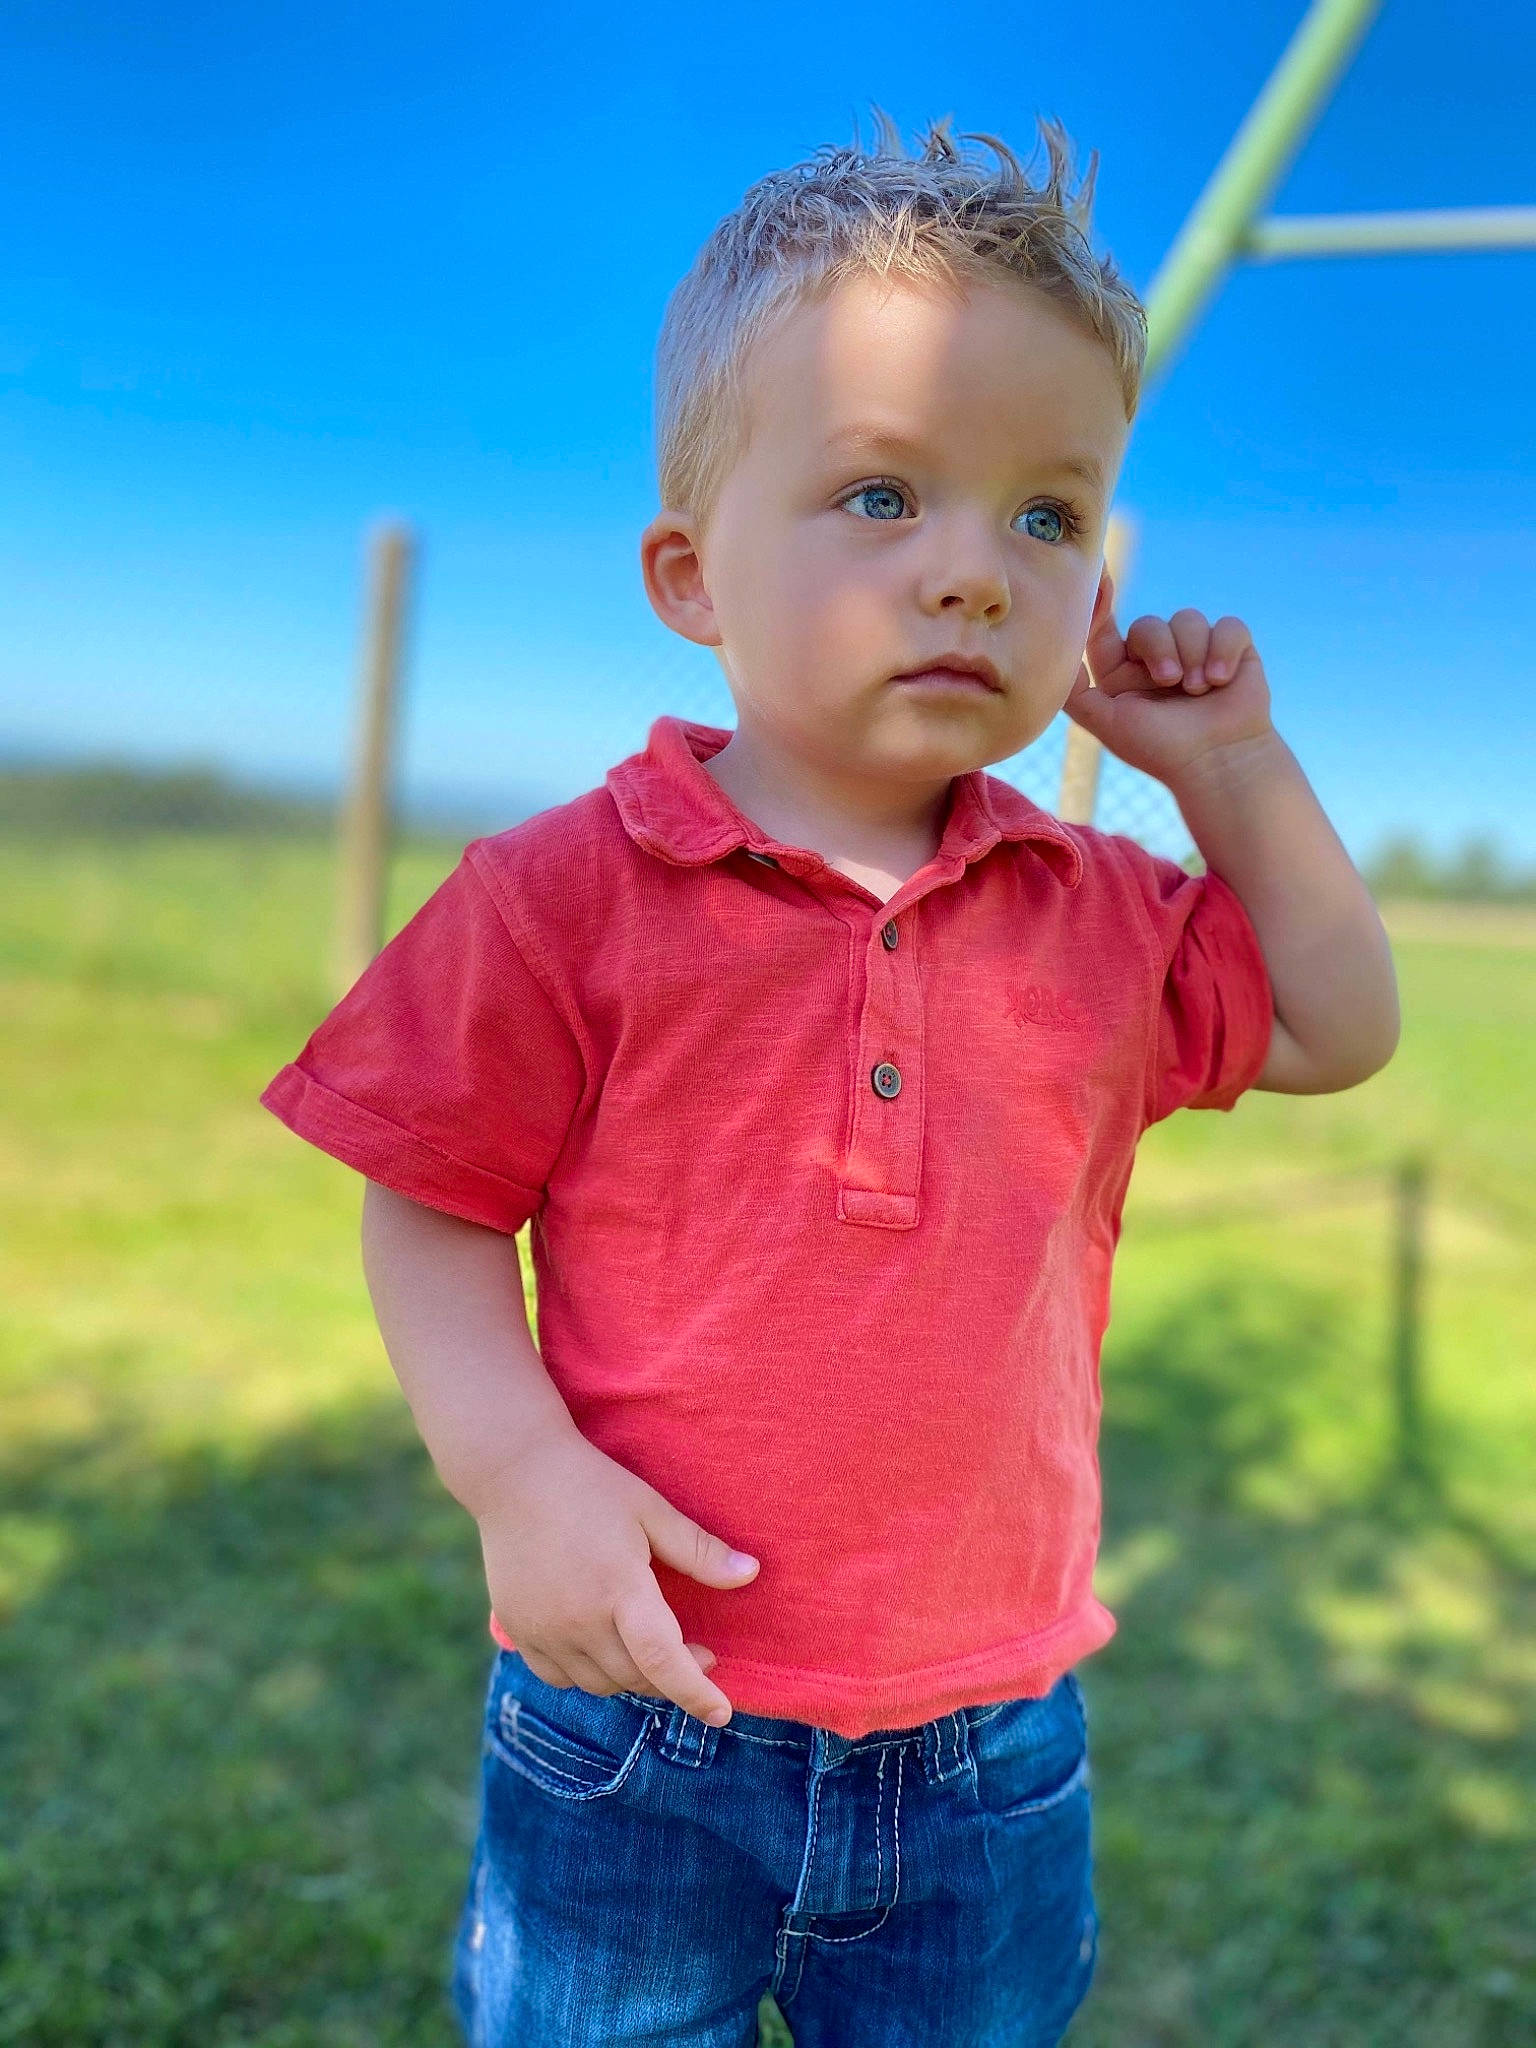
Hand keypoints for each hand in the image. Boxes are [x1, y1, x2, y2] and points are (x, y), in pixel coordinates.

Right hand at [475, 1426, 758, 1725]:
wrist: (513, 1471)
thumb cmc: (590, 1485)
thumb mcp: (651, 1510)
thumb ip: (699, 1551)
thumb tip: (751, 1575)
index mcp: (619, 1589)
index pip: (663, 1661)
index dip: (696, 1694)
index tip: (722, 1713)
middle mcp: (579, 1620)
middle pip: (635, 1677)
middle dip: (672, 1675)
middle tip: (698, 1651)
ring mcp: (544, 1631)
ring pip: (599, 1685)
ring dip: (632, 1676)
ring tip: (650, 1646)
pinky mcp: (518, 1631)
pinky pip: (559, 1678)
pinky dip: (588, 1674)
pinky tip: (602, 1646)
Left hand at [1064, 574, 1275, 785]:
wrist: (1217, 763)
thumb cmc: (1160, 749)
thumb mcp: (1107, 722)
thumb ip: (1075, 692)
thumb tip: (1052, 657)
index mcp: (1122, 672)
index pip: (1104, 628)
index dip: (1098, 601)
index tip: (1098, 577)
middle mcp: (1156, 657)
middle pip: (1148, 624)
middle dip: (1160, 648)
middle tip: (1169, 681)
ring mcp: (1195, 651)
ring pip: (1188, 619)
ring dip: (1193, 654)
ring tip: (1200, 690)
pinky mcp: (1232, 649)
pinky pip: (1228, 626)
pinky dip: (1224, 650)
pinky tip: (1223, 679)